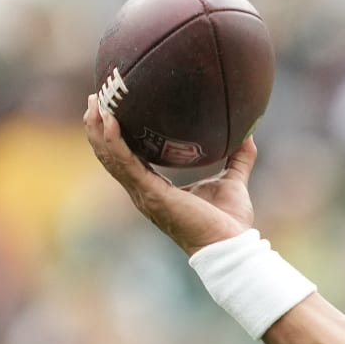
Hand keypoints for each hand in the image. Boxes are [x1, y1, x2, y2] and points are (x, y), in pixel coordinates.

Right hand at [84, 94, 256, 254]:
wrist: (231, 245)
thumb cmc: (230, 222)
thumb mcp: (234, 181)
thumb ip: (239, 159)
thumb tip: (249, 135)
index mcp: (154, 188)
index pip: (125, 158)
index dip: (113, 136)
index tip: (110, 109)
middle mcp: (142, 191)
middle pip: (109, 156)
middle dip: (97, 127)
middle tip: (95, 98)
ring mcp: (144, 194)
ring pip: (110, 157)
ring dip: (98, 129)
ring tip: (95, 102)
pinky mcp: (152, 195)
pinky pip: (126, 163)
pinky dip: (115, 142)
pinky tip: (111, 121)